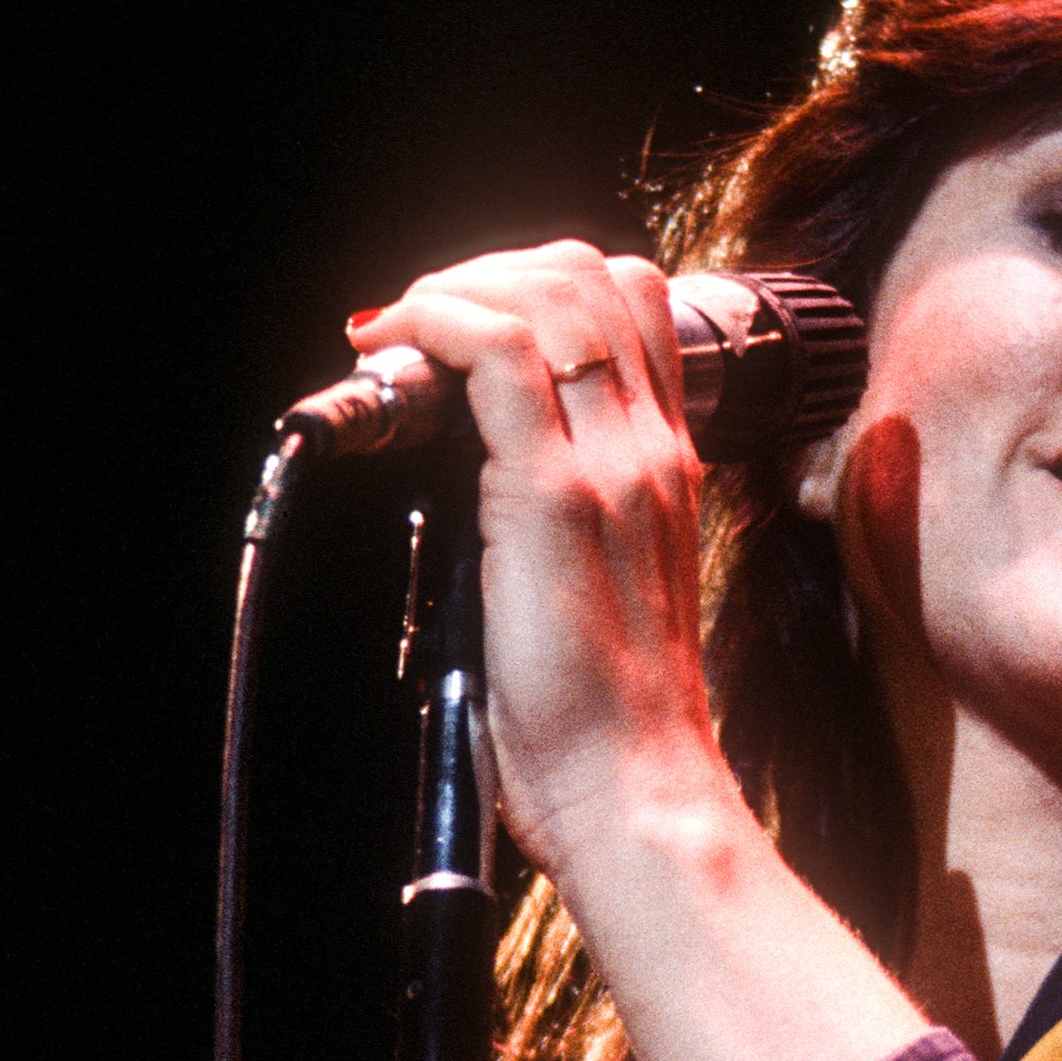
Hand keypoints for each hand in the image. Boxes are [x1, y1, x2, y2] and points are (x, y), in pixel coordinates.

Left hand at [344, 244, 746, 887]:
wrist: (636, 788)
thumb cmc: (607, 718)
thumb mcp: (603, 587)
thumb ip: (560, 512)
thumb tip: (472, 465)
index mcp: (665, 467)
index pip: (632, 305)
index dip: (538, 286)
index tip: (463, 329)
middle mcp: (651, 449)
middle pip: (591, 275)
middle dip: (488, 272)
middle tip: (419, 326)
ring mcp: (609, 465)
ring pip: (547, 293)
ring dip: (455, 289)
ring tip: (400, 337)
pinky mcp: (552, 496)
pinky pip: (496, 353)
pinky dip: (435, 325)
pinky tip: (397, 354)